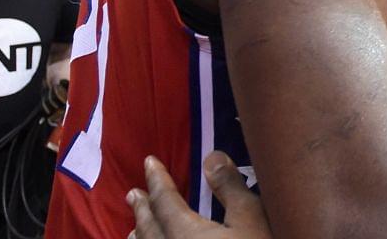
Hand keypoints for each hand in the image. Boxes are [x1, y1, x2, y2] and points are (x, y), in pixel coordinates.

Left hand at [128, 152, 269, 238]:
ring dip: (140, 237)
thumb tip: (211, 157)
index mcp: (185, 234)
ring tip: (134, 229)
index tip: (149, 161)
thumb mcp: (253, 220)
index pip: (165, 201)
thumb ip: (230, 188)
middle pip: (149, 229)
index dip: (158, 179)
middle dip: (141, 209)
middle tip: (132, 193)